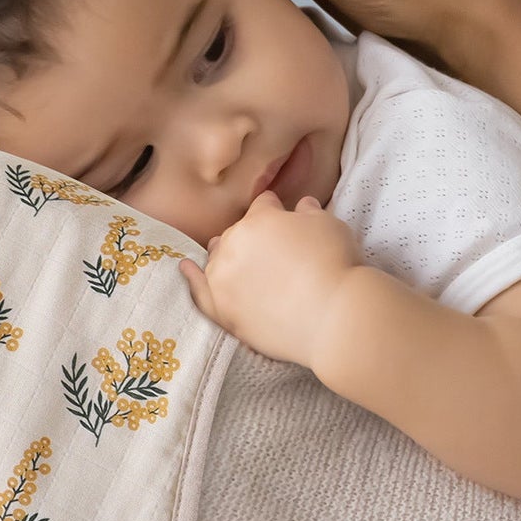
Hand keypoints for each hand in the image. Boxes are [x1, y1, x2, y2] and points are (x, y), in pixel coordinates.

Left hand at [177, 190, 363, 371]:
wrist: (333, 316)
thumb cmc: (336, 265)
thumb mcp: (330, 225)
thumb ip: (310, 212)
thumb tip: (303, 204)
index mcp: (260, 218)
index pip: (263, 205)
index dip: (275, 210)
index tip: (284, 217)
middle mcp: (235, 243)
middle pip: (237, 232)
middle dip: (251, 235)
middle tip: (271, 250)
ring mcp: (224, 278)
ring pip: (217, 258)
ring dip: (225, 255)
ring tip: (235, 261)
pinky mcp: (222, 310)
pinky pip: (199, 291)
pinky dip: (191, 278)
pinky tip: (185, 268)